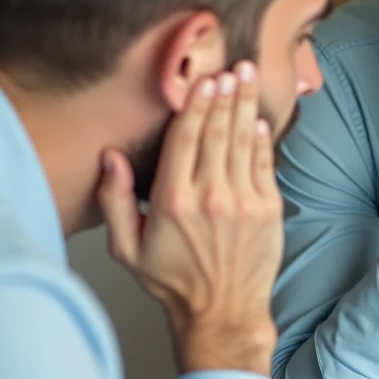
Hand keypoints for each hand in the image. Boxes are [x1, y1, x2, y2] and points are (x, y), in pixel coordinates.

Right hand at [97, 62, 282, 375]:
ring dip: (246, 105)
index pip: (185, 140)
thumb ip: (114, 201)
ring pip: (244, 140)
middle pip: (218, 131)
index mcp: (173, 202)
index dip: (196, 105)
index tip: (202, 81)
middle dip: (225, 94)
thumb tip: (110, 157)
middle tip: (231, 66)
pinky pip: (264, 163)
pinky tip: (259, 118)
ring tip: (248, 76)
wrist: (222, 312)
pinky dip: (262, 138)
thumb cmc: (173, 281)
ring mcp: (243, 201)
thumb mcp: (127, 248)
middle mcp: (210, 197)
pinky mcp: (268, 209)